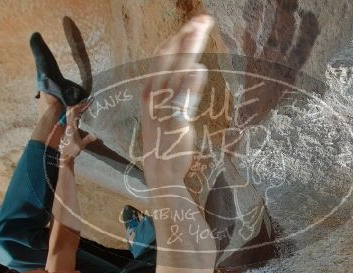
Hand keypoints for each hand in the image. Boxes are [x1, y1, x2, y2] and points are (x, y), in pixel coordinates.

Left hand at [58, 101, 96, 165]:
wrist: (65, 155)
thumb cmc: (72, 150)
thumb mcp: (81, 145)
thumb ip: (87, 139)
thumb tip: (95, 135)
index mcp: (71, 127)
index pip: (73, 113)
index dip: (79, 106)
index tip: (86, 103)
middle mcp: (68, 125)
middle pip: (70, 111)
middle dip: (77, 105)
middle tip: (85, 102)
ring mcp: (68, 127)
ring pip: (70, 114)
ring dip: (76, 109)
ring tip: (84, 106)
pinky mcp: (69, 129)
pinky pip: (71, 118)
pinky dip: (76, 114)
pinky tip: (80, 114)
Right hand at [140, 15, 212, 187]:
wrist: (161, 171)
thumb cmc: (165, 141)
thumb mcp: (170, 110)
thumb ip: (182, 90)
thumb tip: (195, 68)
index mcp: (149, 90)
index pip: (163, 56)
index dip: (178, 38)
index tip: (193, 24)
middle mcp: (153, 96)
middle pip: (169, 58)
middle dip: (185, 37)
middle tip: (202, 20)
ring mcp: (162, 108)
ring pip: (175, 72)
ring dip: (188, 51)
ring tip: (201, 32)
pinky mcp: (173, 123)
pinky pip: (181, 100)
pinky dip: (190, 84)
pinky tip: (199, 69)